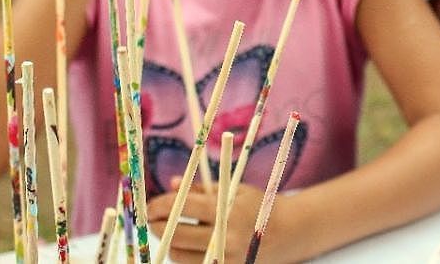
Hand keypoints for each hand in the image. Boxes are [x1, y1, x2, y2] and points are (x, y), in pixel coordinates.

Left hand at [147, 180, 298, 263]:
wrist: (288, 233)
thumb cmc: (257, 206)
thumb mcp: (234, 190)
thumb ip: (202, 189)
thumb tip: (172, 184)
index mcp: (228, 212)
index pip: (185, 208)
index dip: (162, 205)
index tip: (150, 205)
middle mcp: (226, 238)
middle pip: (176, 236)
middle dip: (158, 226)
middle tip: (152, 219)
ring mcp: (226, 258)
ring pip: (179, 255)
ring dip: (168, 242)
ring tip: (169, 230)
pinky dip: (182, 254)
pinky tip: (183, 243)